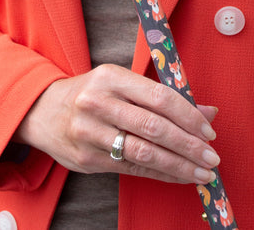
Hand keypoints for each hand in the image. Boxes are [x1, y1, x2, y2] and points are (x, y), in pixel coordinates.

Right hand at [14, 63, 219, 184]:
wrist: (42, 110)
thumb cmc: (91, 93)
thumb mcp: (121, 83)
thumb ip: (161, 97)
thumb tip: (208, 111)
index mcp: (110, 77)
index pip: (158, 97)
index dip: (188, 115)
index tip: (208, 129)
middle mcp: (98, 103)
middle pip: (153, 127)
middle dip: (188, 145)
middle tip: (211, 156)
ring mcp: (90, 132)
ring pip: (143, 152)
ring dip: (179, 165)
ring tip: (202, 172)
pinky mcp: (86, 158)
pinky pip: (131, 168)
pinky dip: (160, 174)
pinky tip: (179, 176)